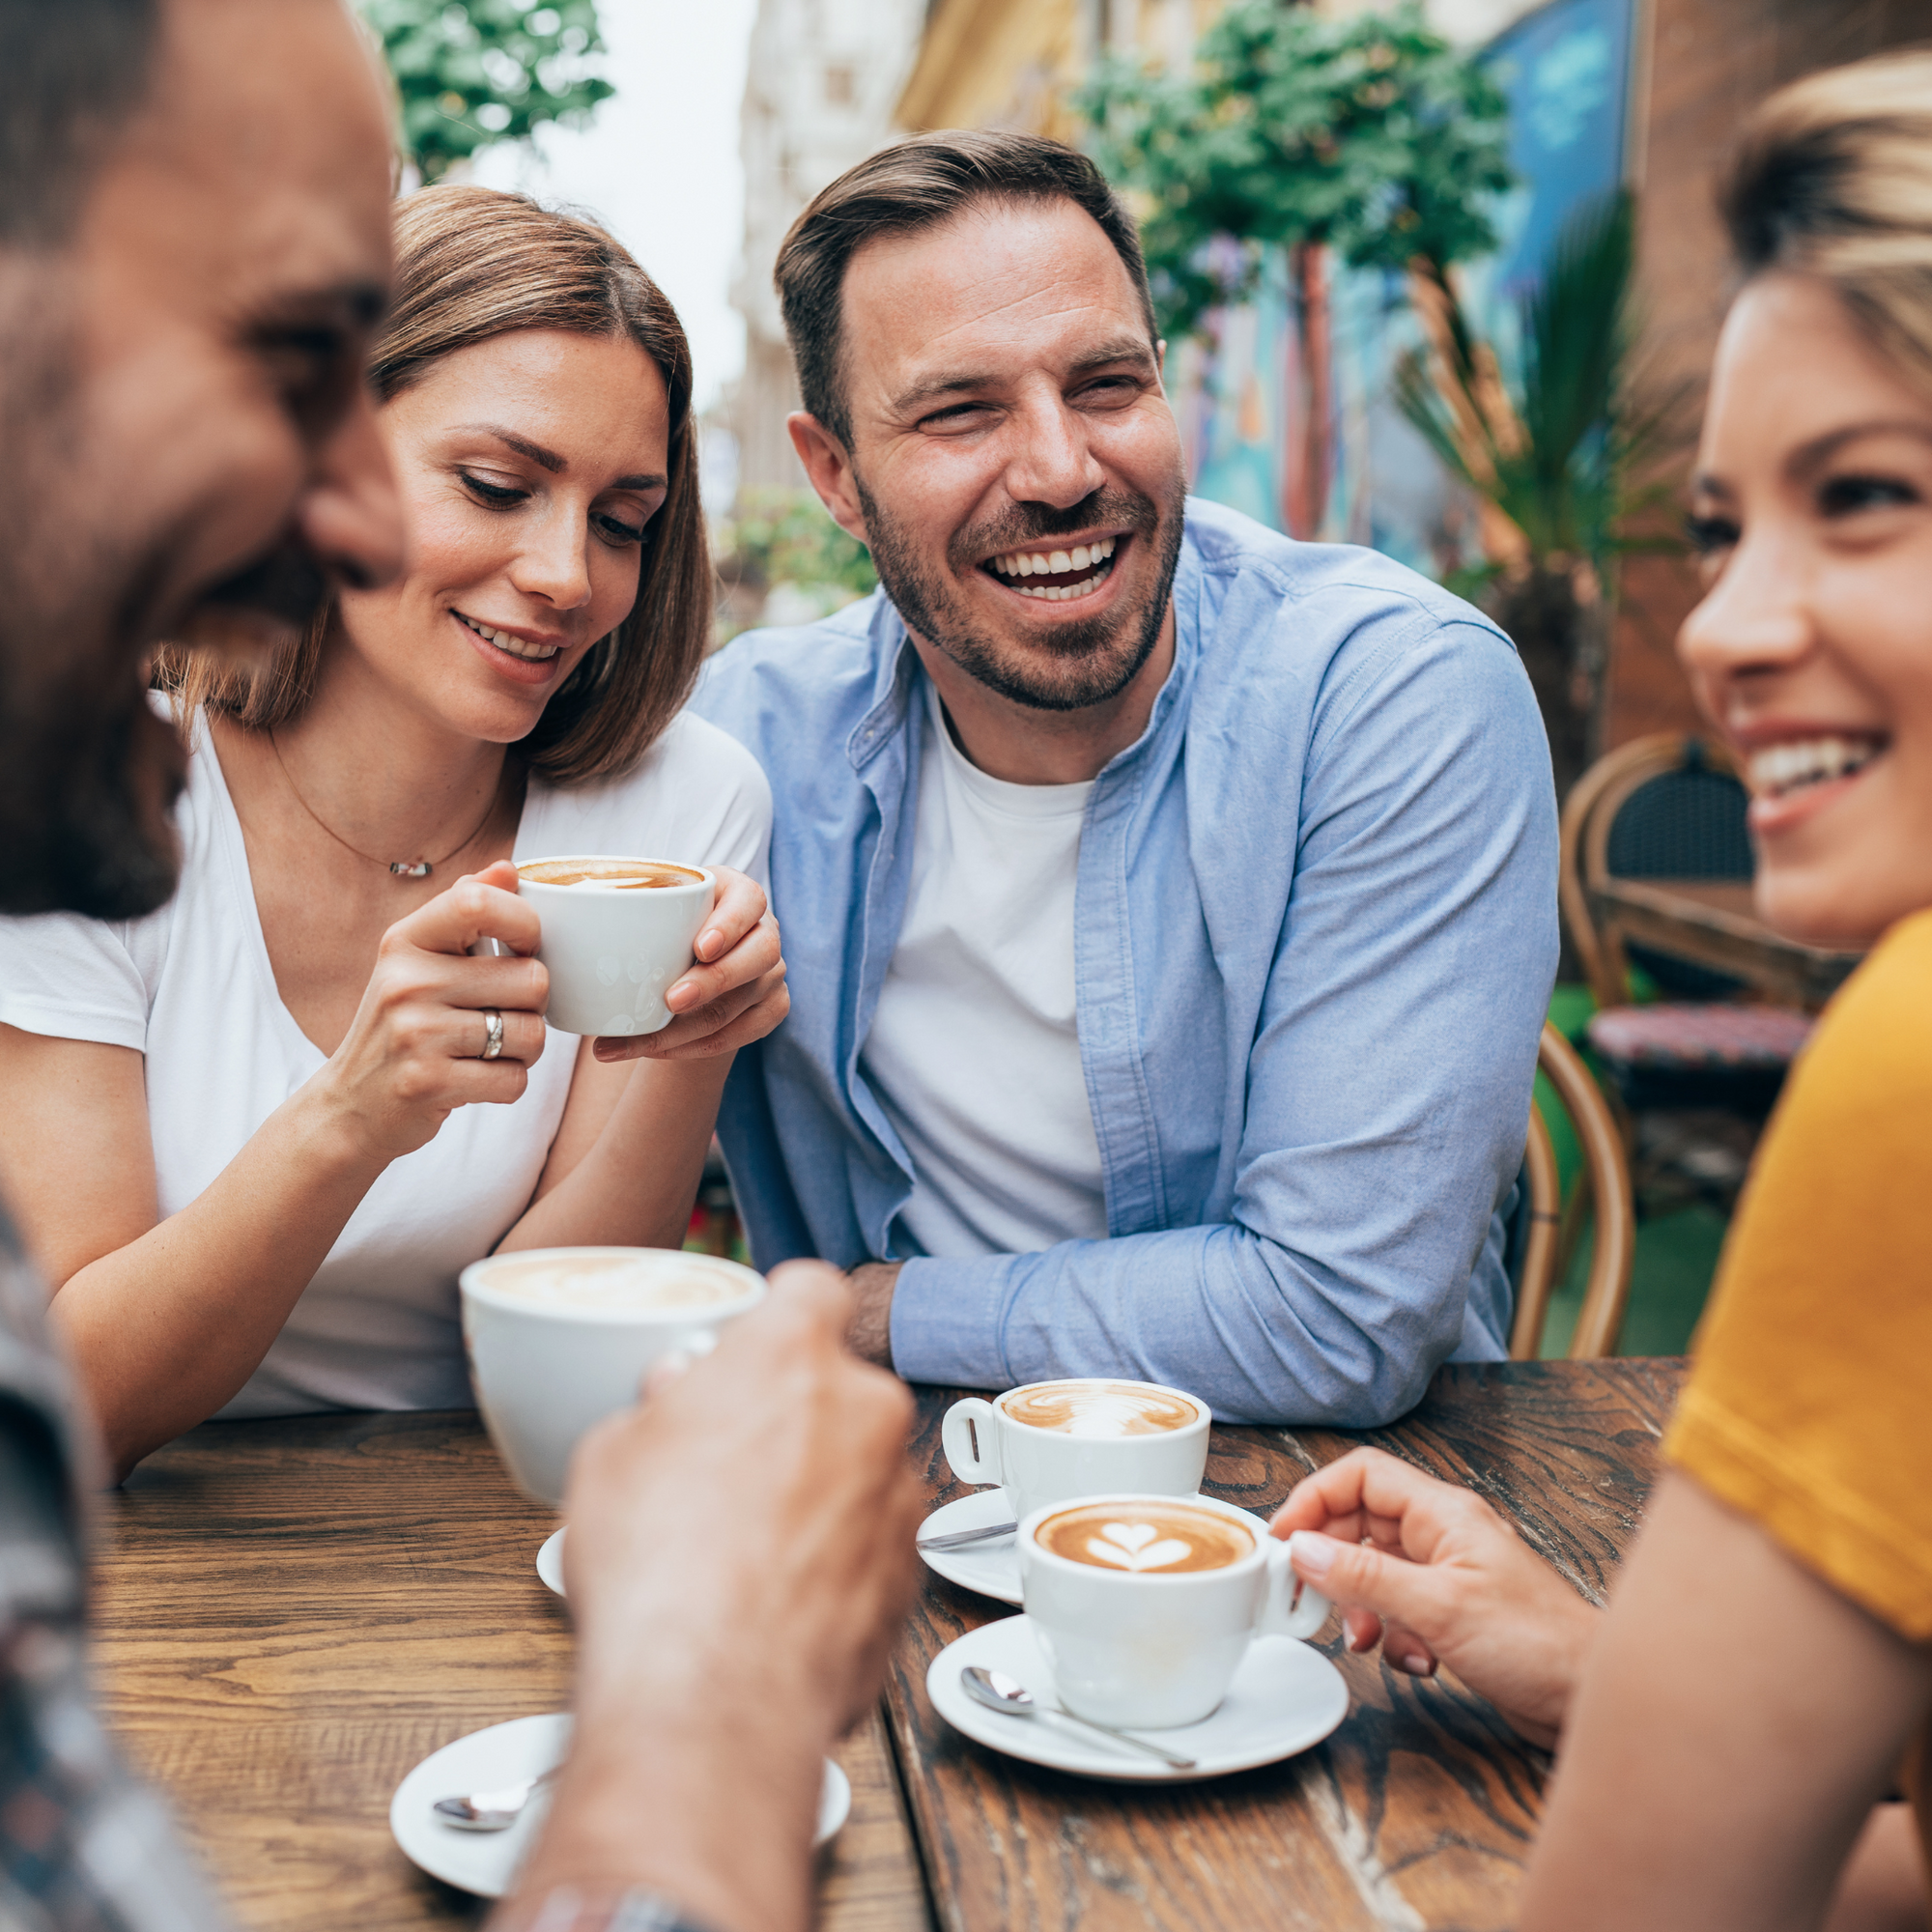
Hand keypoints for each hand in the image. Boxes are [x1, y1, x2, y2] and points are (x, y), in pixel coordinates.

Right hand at [309, 859, 544, 1162]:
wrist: (350, 1107)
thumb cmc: (402, 1026)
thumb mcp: (418, 962)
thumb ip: (462, 912)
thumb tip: (508, 869)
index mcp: (405, 942)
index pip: (478, 903)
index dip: (526, 923)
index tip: (527, 947)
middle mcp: (405, 982)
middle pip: (532, 979)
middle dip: (532, 1005)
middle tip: (500, 1016)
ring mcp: (414, 1034)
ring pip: (531, 1033)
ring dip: (523, 1050)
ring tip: (485, 1051)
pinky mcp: (428, 1083)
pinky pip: (515, 1080)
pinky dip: (506, 1085)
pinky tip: (474, 1080)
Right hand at [515, 1263, 922, 1931]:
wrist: (710, 1698)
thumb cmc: (656, 1571)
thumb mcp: (612, 1454)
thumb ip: (660, 1405)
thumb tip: (675, 1399)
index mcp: (791, 1355)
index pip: (812, 1287)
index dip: (783, 1310)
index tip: (760, 1337)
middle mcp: (863, 1409)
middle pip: (837, 1385)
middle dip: (794, 1414)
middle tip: (730, 1462)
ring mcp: (897, 1493)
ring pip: (859, 1467)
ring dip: (820, 1490)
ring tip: (746, 1548)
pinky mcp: (912, 1572)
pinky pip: (872, 1544)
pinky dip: (837, 1562)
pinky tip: (775, 1601)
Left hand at [592, 867, 788, 1062]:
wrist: (687, 960)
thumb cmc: (663, 923)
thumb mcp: (650, 901)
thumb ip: (621, 895)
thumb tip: (553, 898)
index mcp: (739, 895)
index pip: (749, 901)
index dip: (729, 925)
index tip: (699, 947)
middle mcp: (765, 932)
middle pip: (758, 957)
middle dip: (713, 982)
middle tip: (671, 1000)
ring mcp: (773, 974)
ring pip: (742, 1005)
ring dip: (690, 1029)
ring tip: (639, 1042)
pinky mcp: (771, 1009)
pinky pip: (740, 1036)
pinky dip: (695, 1049)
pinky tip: (655, 1051)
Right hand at [1270, 1447, 1597, 1748]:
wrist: (1591, 1696)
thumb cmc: (1537, 1643)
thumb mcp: (1437, 1608)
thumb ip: (1364, 1576)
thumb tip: (1302, 1549)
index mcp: (1442, 1512)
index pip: (1360, 1475)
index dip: (1314, 1499)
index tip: (1282, 1539)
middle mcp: (1444, 1534)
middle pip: (1361, 1523)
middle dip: (1332, 1562)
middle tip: (1309, 1598)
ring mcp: (1450, 1572)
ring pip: (1376, 1570)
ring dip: (1362, 1606)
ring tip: (1366, 1638)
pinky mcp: (1455, 1612)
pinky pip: (1399, 1608)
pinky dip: (1393, 1634)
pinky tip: (1413, 1660)